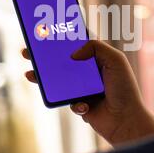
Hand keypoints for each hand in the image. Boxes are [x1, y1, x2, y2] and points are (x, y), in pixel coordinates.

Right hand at [22, 41, 153, 146]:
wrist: (126, 120)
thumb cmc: (124, 89)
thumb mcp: (115, 60)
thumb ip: (96, 47)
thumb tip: (73, 53)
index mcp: (97, 58)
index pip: (76, 44)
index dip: (60, 38)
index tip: (45, 31)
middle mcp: (88, 72)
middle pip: (62, 61)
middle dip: (43, 57)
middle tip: (28, 52)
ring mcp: (82, 88)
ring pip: (58, 80)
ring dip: (42, 77)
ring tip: (29, 74)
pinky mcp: (79, 103)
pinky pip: (66, 100)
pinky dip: (73, 102)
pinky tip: (84, 105)